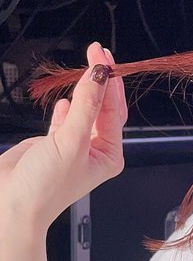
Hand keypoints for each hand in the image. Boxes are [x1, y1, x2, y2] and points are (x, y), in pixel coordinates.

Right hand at [0, 41, 126, 230]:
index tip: (101, 56)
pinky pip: (64, 120)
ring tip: (84, 67)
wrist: (10, 207)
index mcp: (109, 155)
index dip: (109, 81)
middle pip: (103, 107)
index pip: (115, 110)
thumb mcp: (70, 142)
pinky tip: (64, 100)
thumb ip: (85, 106)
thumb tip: (99, 75)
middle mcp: (94, 152)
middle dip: (100, 80)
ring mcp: (72, 147)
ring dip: (83, 90)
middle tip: (96, 52)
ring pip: (83, 110)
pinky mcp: (51, 145)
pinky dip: (65, 108)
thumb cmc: (44, 188)